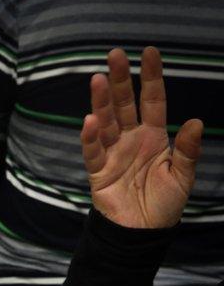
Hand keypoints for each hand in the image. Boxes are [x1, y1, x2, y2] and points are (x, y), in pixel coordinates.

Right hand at [82, 47, 202, 228]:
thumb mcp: (182, 176)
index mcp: (153, 137)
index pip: (152, 100)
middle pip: (123, 104)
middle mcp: (130, 139)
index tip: (150, 52)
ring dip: (100, 102)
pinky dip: (91, 137)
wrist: (142, 233)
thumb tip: (194, 121)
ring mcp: (113, 153)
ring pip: (105, 122)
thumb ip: (186, 150)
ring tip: (97, 79)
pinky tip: (90, 120)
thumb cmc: (163, 204)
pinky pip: (93, 151)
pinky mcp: (99, 171)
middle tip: (114, 55)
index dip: (151, 77)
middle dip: (119, 80)